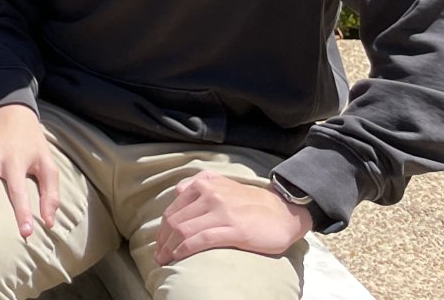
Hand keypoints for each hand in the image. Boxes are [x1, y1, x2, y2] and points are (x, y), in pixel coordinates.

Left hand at [154, 172, 312, 264]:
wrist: (284, 211)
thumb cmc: (252, 202)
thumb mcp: (223, 184)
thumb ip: (200, 184)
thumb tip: (177, 193)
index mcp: (204, 183)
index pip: (173, 208)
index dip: (162, 228)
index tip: (160, 242)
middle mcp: (209, 194)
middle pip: (175, 220)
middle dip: (162, 240)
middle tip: (158, 255)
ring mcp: (221, 212)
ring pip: (184, 229)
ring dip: (169, 247)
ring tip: (165, 259)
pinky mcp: (233, 229)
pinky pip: (201, 239)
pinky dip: (185, 249)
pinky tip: (179, 256)